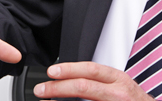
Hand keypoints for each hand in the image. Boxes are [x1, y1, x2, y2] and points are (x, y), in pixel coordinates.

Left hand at [34, 62, 153, 100]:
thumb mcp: (120, 85)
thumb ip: (100, 81)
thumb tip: (71, 79)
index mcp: (118, 79)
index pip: (90, 70)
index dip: (69, 69)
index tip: (51, 72)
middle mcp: (117, 93)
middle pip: (84, 87)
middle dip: (58, 88)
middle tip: (41, 89)